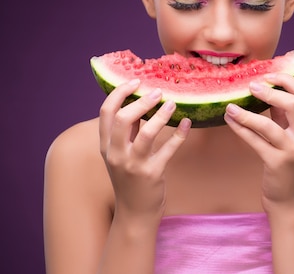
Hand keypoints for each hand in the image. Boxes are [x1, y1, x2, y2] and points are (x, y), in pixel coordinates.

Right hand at [99, 79, 190, 222]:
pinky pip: (168, 149)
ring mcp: (133, 165)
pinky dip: (179, 135)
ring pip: (146, 133)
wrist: (135, 212)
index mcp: (106, 145)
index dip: (120, 93)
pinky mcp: (152, 174)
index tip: (136, 81)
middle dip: (142, 101)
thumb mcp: (121, 154)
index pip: (106, 112)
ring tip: (173, 104)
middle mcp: (116, 154)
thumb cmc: (129, 178)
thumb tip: (139, 102)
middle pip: (123, 119)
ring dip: (161, 115)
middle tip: (158, 92)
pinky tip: (187, 124)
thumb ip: (128, 130)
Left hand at [224, 73, 293, 210]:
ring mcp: (292, 151)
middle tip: (251, 86)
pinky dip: (241, 128)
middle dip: (271, 91)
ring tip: (231, 106)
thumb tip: (266, 89)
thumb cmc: (286, 164)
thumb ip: (282, 115)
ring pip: (270, 126)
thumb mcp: (289, 136)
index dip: (287, 80)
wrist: (289, 200)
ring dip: (247, 113)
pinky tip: (229, 120)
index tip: (268, 74)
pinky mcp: (277, 164)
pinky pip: (255, 142)